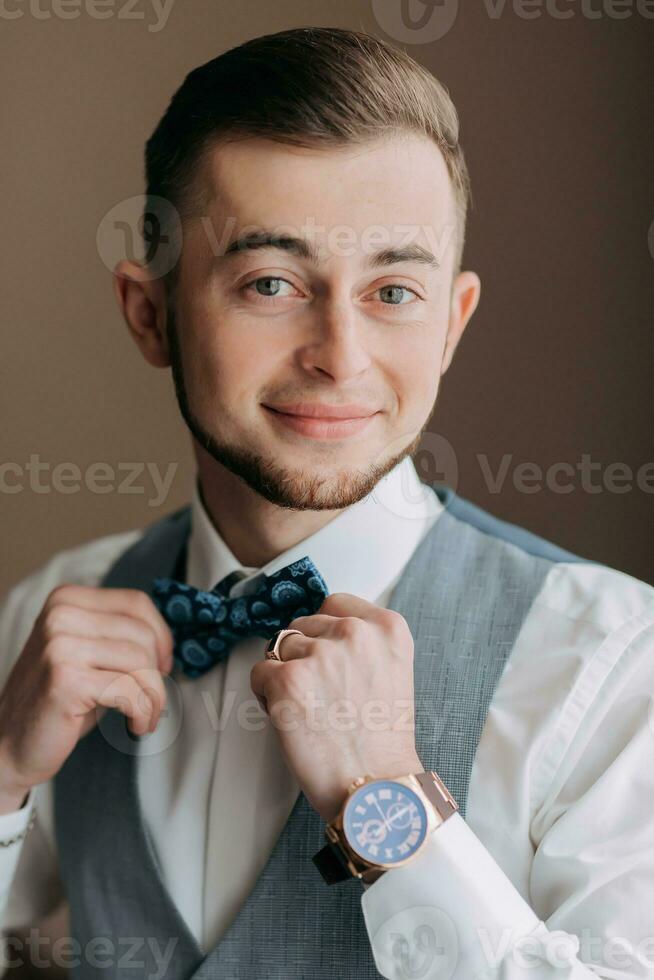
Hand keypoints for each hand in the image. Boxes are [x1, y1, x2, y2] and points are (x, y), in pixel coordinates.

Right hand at [0, 585, 172, 812]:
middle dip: (158, 673)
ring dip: (153, 697)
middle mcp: (60, 615)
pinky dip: (143, 712)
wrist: (11, 744)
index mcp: (66, 599)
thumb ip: (120, 635)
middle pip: (143, 634)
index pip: (137, 602)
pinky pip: (129, 691)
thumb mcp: (90, 654)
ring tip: (143, 716)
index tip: (162, 666)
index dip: (161, 636)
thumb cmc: (61, 700)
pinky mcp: (66, 679)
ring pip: (141, 661)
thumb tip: (169, 641)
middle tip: (152, 701)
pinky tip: (136, 725)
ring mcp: (60, 645)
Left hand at [250, 593, 422, 822]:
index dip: (325, 633)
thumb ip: (362, 643)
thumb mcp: (391, 672)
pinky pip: (260, 672)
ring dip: (284, 674)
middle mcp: (355, 632)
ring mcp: (319, 653)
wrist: (375, 788)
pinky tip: (292, 720)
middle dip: (304, 655)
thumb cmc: (381, 742)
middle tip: (323, 696)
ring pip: (279, 647)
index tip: (331, 658)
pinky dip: (267, 696)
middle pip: (304, 624)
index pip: (335, 603)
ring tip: (310, 710)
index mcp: (387, 627)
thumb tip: (319, 631)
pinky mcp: (287, 678)